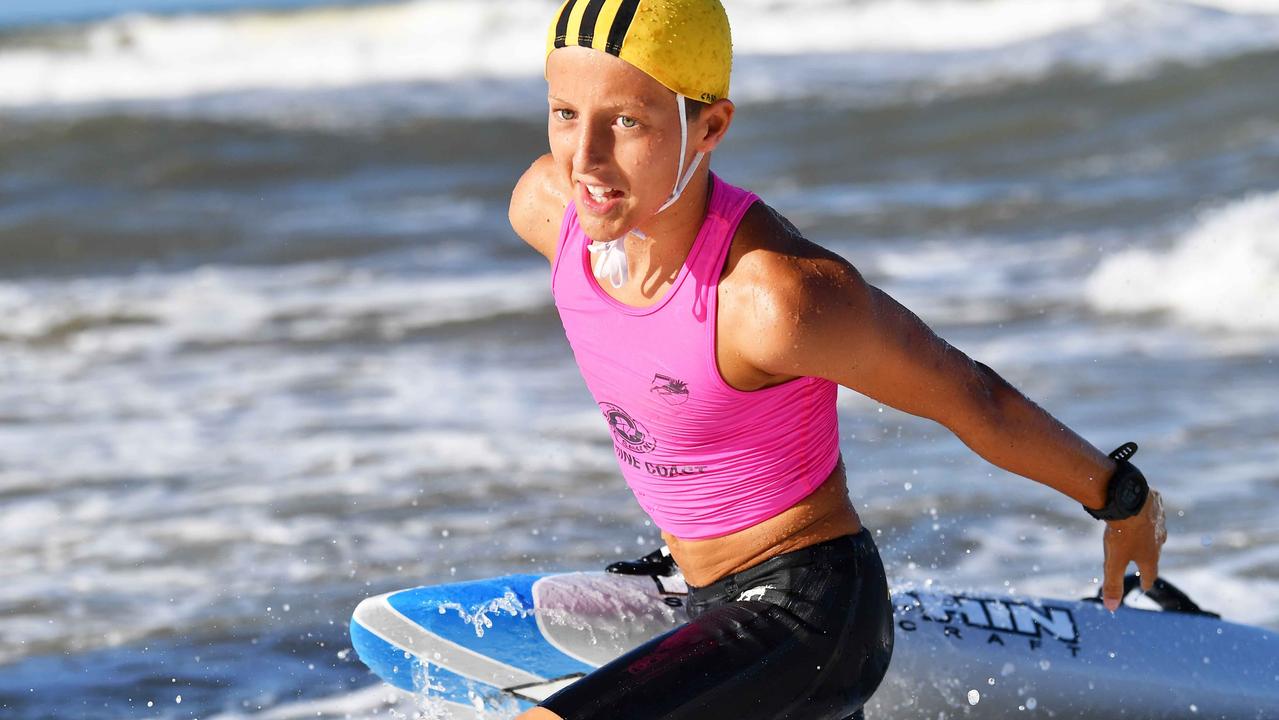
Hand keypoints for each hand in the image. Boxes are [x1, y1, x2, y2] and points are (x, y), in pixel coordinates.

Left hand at [1101, 489, 1166, 610]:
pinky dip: (1148, 513)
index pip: (1150, 574)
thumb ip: (1113, 584)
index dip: (1146, 581)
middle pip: (1154, 552)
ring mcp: (1160, 521)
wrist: (1130, 499)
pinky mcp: (1156, 503)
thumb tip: (1111, 608)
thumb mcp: (1114, 561)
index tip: (1145, 586)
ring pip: (1155, 531)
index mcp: (1150, 556)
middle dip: (1148, 558)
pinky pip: (1153, 511)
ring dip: (1149, 535)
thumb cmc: (1122, 532)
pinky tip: (1141, 510)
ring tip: (1142, 536)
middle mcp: (1159, 539)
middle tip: (1143, 561)